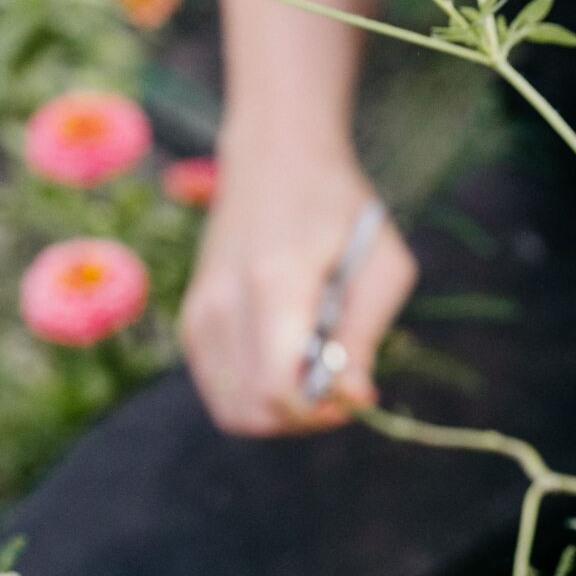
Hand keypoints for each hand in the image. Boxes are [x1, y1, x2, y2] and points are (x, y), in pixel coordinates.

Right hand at [179, 145, 415, 434]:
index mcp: (274, 284)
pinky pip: (220, 390)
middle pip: (252, 413)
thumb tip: (355, 400)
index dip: (320, 412)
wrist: (275, 157)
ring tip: (314, 370)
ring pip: (232, 411)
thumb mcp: (383, 263)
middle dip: (303, 418)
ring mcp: (199, 313)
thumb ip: (365, 335)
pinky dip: (256, 394)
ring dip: (280, 410)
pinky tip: (288, 360)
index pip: (276, 391)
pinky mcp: (192, 320)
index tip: (353, 391)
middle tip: (338, 385)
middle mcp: (223, 303)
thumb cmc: (342, 208)